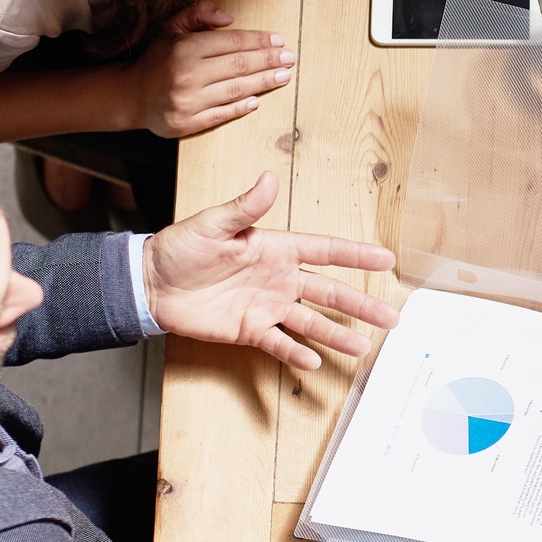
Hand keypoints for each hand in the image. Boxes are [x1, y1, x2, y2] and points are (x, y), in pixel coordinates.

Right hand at [124, 2, 295, 137]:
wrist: (131, 95)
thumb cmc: (157, 60)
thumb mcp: (171, 29)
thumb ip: (197, 14)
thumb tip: (229, 18)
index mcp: (185, 48)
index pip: (231, 42)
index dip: (258, 41)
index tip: (279, 41)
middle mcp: (187, 74)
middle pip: (238, 66)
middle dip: (268, 61)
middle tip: (290, 58)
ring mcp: (188, 101)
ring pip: (235, 90)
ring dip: (263, 83)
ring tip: (283, 76)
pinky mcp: (187, 123)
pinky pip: (221, 114)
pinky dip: (241, 108)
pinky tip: (258, 100)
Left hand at [139, 171, 397, 369]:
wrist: (151, 283)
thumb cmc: (179, 248)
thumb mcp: (212, 223)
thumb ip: (245, 207)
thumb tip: (270, 178)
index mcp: (275, 248)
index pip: (325, 251)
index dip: (356, 255)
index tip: (386, 259)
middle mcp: (278, 278)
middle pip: (329, 292)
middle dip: (361, 304)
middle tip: (391, 317)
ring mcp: (267, 306)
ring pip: (311, 322)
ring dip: (337, 334)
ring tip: (364, 347)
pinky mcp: (249, 330)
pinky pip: (279, 343)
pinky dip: (296, 352)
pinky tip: (315, 362)